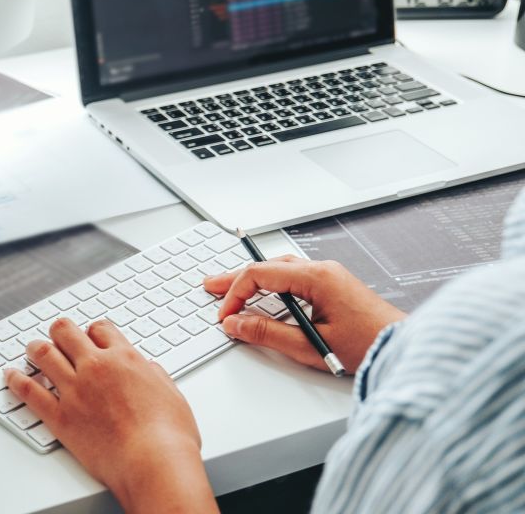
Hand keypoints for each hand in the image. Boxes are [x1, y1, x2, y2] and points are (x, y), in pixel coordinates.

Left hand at [5, 319, 215, 512]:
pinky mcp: (60, 416)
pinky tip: (10, 375)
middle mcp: (96, 368)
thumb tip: (149, 369)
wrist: (153, 463)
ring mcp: (75, 390)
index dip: (93, 331)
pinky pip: (30, 392)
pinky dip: (17, 380)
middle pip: (66, 333)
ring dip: (35, 348)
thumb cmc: (169, 436)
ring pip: (44, 354)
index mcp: (125, 359)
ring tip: (31, 348)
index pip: (100, 329)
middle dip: (60, 331)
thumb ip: (156, 377)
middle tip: (56, 334)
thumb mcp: (172, 395)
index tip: (90, 336)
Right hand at [204, 256, 405, 372]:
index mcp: (317, 278)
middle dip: (236, 278)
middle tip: (210, 287)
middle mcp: (323, 270)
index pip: (260, 275)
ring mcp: (330, 276)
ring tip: (230, 289)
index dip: (235, 294)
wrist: (406, 349)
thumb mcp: (310, 346)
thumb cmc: (369, 346)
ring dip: (253, 279)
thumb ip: (268, 334)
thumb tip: (236, 324)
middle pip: (267, 267)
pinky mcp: (334, 286)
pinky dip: (272, 283)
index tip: (224, 315)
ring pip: (280, 269)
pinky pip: (294, 276)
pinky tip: (263, 294)